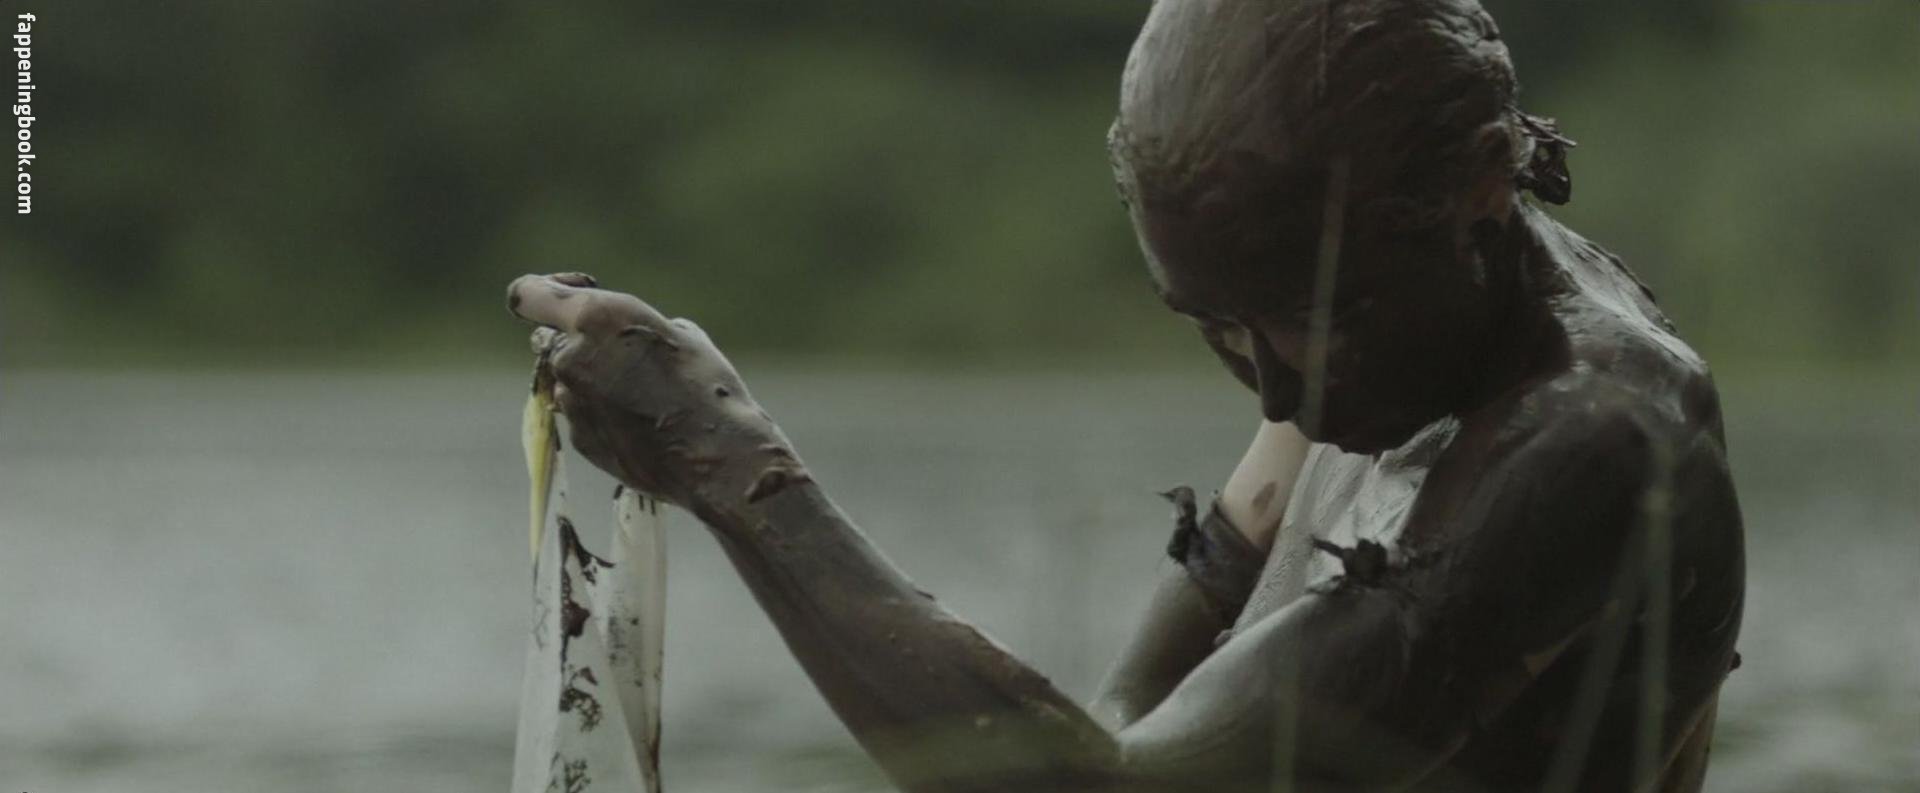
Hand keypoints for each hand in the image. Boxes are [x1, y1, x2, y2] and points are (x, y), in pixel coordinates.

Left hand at [507, 273, 808, 518]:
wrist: (716, 455)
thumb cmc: (708, 385)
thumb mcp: (678, 334)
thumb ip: (632, 330)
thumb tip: (622, 339)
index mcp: (594, 317)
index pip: (527, 294)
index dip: (544, 291)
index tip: (575, 294)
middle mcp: (570, 357)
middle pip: (547, 339)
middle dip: (575, 341)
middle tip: (621, 354)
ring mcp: (571, 401)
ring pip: (567, 380)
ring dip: (592, 380)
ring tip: (643, 396)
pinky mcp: (579, 437)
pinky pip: (582, 414)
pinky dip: (602, 414)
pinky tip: (643, 424)